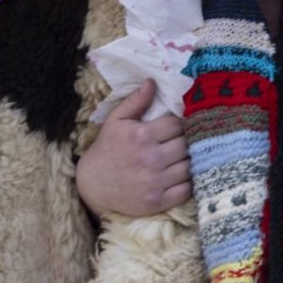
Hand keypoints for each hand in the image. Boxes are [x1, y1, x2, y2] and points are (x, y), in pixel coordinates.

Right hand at [76, 80, 190, 217]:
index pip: (177, 125)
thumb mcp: (115, 121)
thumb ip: (135, 101)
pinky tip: (178, 177)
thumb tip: (152, 82)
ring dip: (188, 162)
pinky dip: (186, 183)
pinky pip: (186, 190)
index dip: (179, 125)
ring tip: (180, 159)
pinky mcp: (158, 201)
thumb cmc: (107, 149)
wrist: (92, 184)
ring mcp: (155, 182)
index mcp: (142, 136)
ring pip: (189, 167)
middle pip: (186, 145)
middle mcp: (151, 159)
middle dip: (186, 142)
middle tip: (181, 143)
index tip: (175, 128)